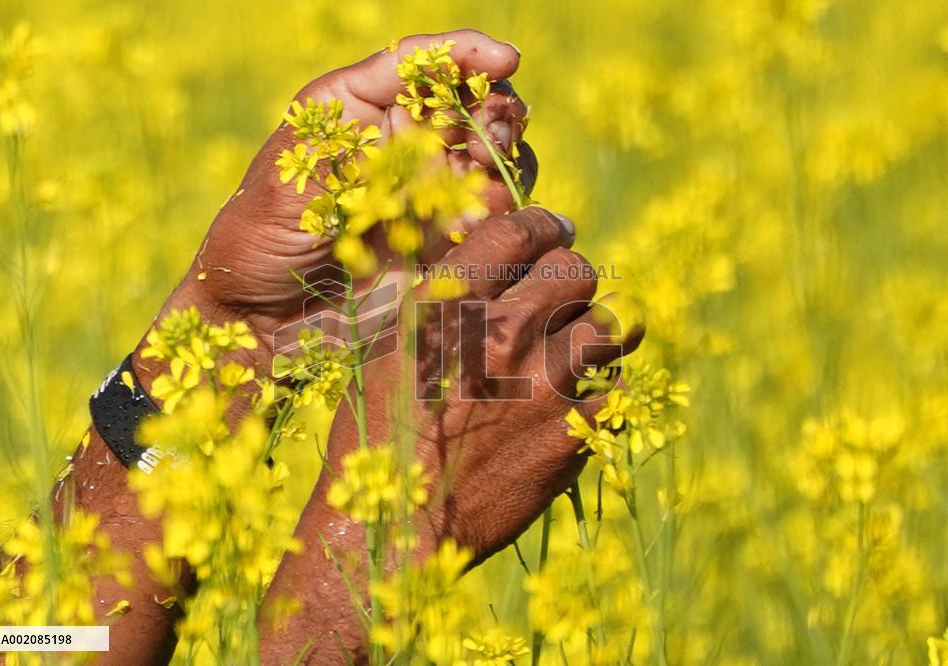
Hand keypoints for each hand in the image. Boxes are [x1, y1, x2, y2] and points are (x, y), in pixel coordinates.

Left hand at [165, 30, 536, 371]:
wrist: (263, 316)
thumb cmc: (260, 235)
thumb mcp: (298, 169)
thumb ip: (361, 134)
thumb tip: (434, 117)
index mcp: (359, 106)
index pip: (423, 63)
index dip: (469, 54)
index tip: (505, 60)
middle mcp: (401, 140)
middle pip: (473, 104)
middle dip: (496, 109)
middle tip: (492, 138)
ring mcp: (427, 188)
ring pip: (494, 156)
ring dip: (503, 161)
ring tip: (480, 186)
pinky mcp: (443, 236)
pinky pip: (492, 214)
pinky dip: (498, 211)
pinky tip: (474, 224)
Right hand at [259, 207, 643, 660]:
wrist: (394, 523)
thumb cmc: (377, 433)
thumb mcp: (388, 348)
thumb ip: (438, 301)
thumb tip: (483, 264)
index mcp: (449, 305)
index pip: (520, 231)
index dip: (544, 225)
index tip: (553, 232)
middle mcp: (501, 334)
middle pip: (576, 268)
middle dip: (571, 277)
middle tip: (561, 296)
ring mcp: (544, 384)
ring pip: (608, 323)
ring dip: (593, 331)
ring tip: (576, 347)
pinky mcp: (572, 433)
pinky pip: (617, 387)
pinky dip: (604, 388)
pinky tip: (579, 399)